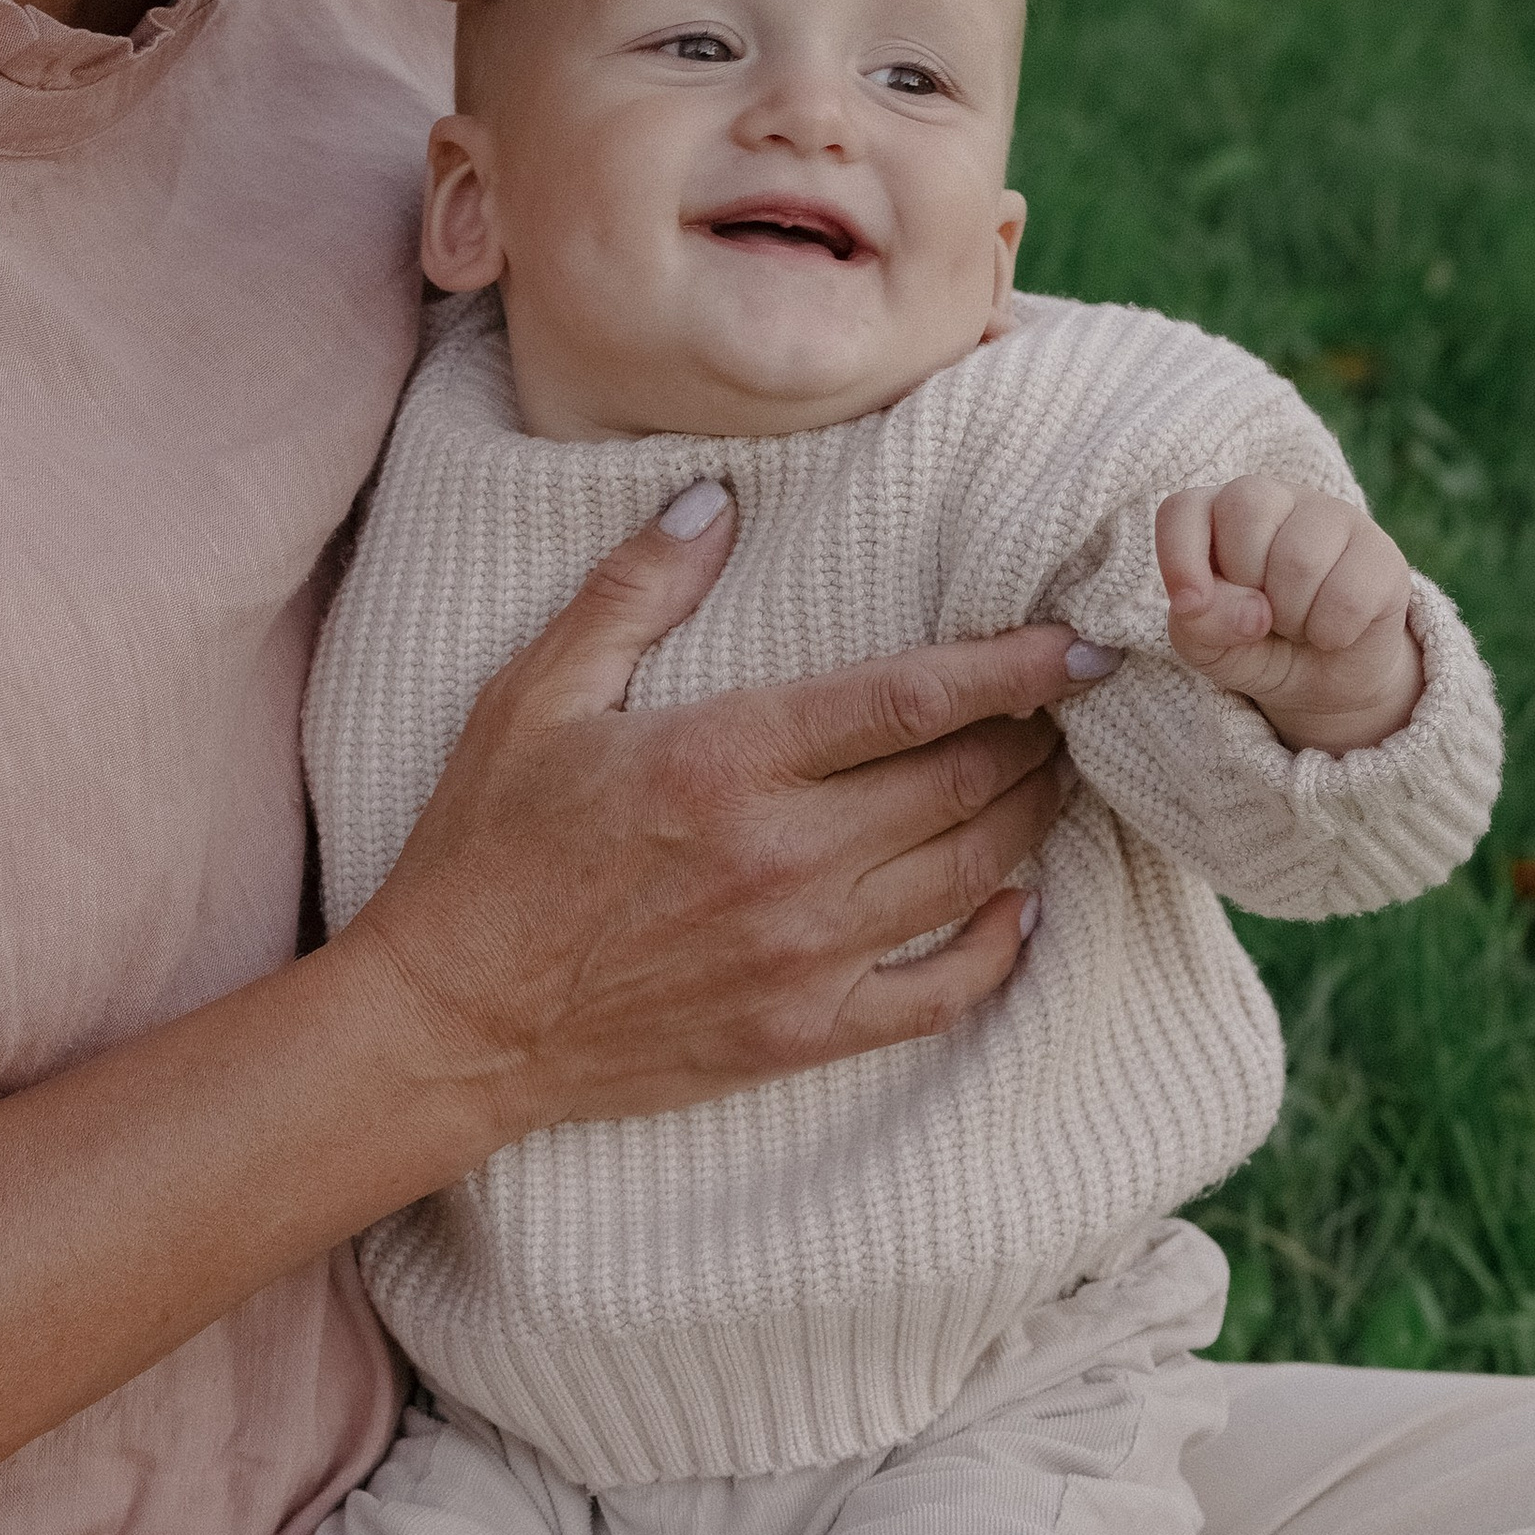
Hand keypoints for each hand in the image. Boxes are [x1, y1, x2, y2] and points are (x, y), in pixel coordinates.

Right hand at [345, 484, 1099, 1145]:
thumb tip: (716, 500)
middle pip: (965, 781)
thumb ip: (633, 592)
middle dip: (1036, 734)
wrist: (453, 1022)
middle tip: (1068, 702)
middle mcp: (785, 857)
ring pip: (972, 873)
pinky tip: (1018, 904)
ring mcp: (803, 953)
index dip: (1014, 665)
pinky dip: (998, 946)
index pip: (912, 697)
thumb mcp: (535, 697)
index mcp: (727, 759)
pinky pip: (941, 992)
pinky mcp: (802, 1033)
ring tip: (1057, 776)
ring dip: (1033, 819)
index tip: (1082, 640)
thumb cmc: (485, 851)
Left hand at [1154, 477, 1422, 755]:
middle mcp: (1276, 498)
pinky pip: (1348, 596)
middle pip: (1246, 512)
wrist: (1322, 681)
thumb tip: (1252, 612)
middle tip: (1260, 614)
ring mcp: (1335, 517)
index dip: (1181, 557)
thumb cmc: (1252, 646)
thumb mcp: (1208, 647)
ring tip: (1296, 624)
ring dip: (1290, 616)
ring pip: (1299, 557)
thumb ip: (1200, 625)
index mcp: (1217, 512)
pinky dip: (1331, 632)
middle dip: (1244, 585)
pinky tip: (1332, 630)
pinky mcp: (1382, 553)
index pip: (1184, 508)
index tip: (1189, 606)